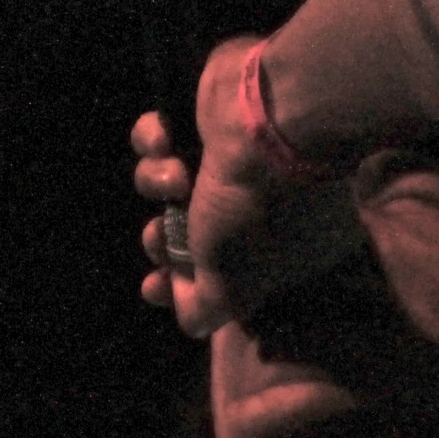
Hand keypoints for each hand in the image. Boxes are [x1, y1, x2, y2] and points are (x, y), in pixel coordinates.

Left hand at [133, 37, 364, 338]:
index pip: (228, 276)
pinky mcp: (211, 115)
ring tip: (175, 180)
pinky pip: (164, 134)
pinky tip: (165, 143)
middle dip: (164, 239)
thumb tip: (192, 322)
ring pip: (173, 185)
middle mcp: (265, 202)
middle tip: (157, 236)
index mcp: (284, 246)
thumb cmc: (258, 212)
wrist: (270, 119)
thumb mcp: (234, 287)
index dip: (184, 286)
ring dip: (158, 186)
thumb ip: (209, 311)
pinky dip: (155, 141)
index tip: (154, 287)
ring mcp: (238, 157)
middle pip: (193, 232)